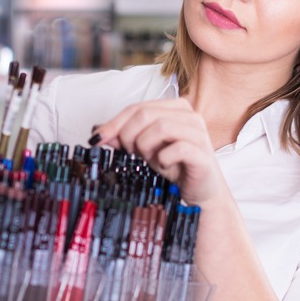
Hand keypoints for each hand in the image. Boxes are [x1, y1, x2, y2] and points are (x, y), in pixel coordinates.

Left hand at [91, 98, 229, 205]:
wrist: (200, 192)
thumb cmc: (173, 166)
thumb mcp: (144, 149)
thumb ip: (125, 137)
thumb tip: (99, 133)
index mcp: (174, 108)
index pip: (136, 108)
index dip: (113, 123)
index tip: (97, 139)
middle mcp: (189, 115)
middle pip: (145, 114)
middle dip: (128, 136)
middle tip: (129, 153)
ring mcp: (198, 132)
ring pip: (160, 127)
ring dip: (145, 146)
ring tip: (149, 159)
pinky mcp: (202, 153)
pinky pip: (177, 148)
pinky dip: (164, 158)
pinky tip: (164, 165)